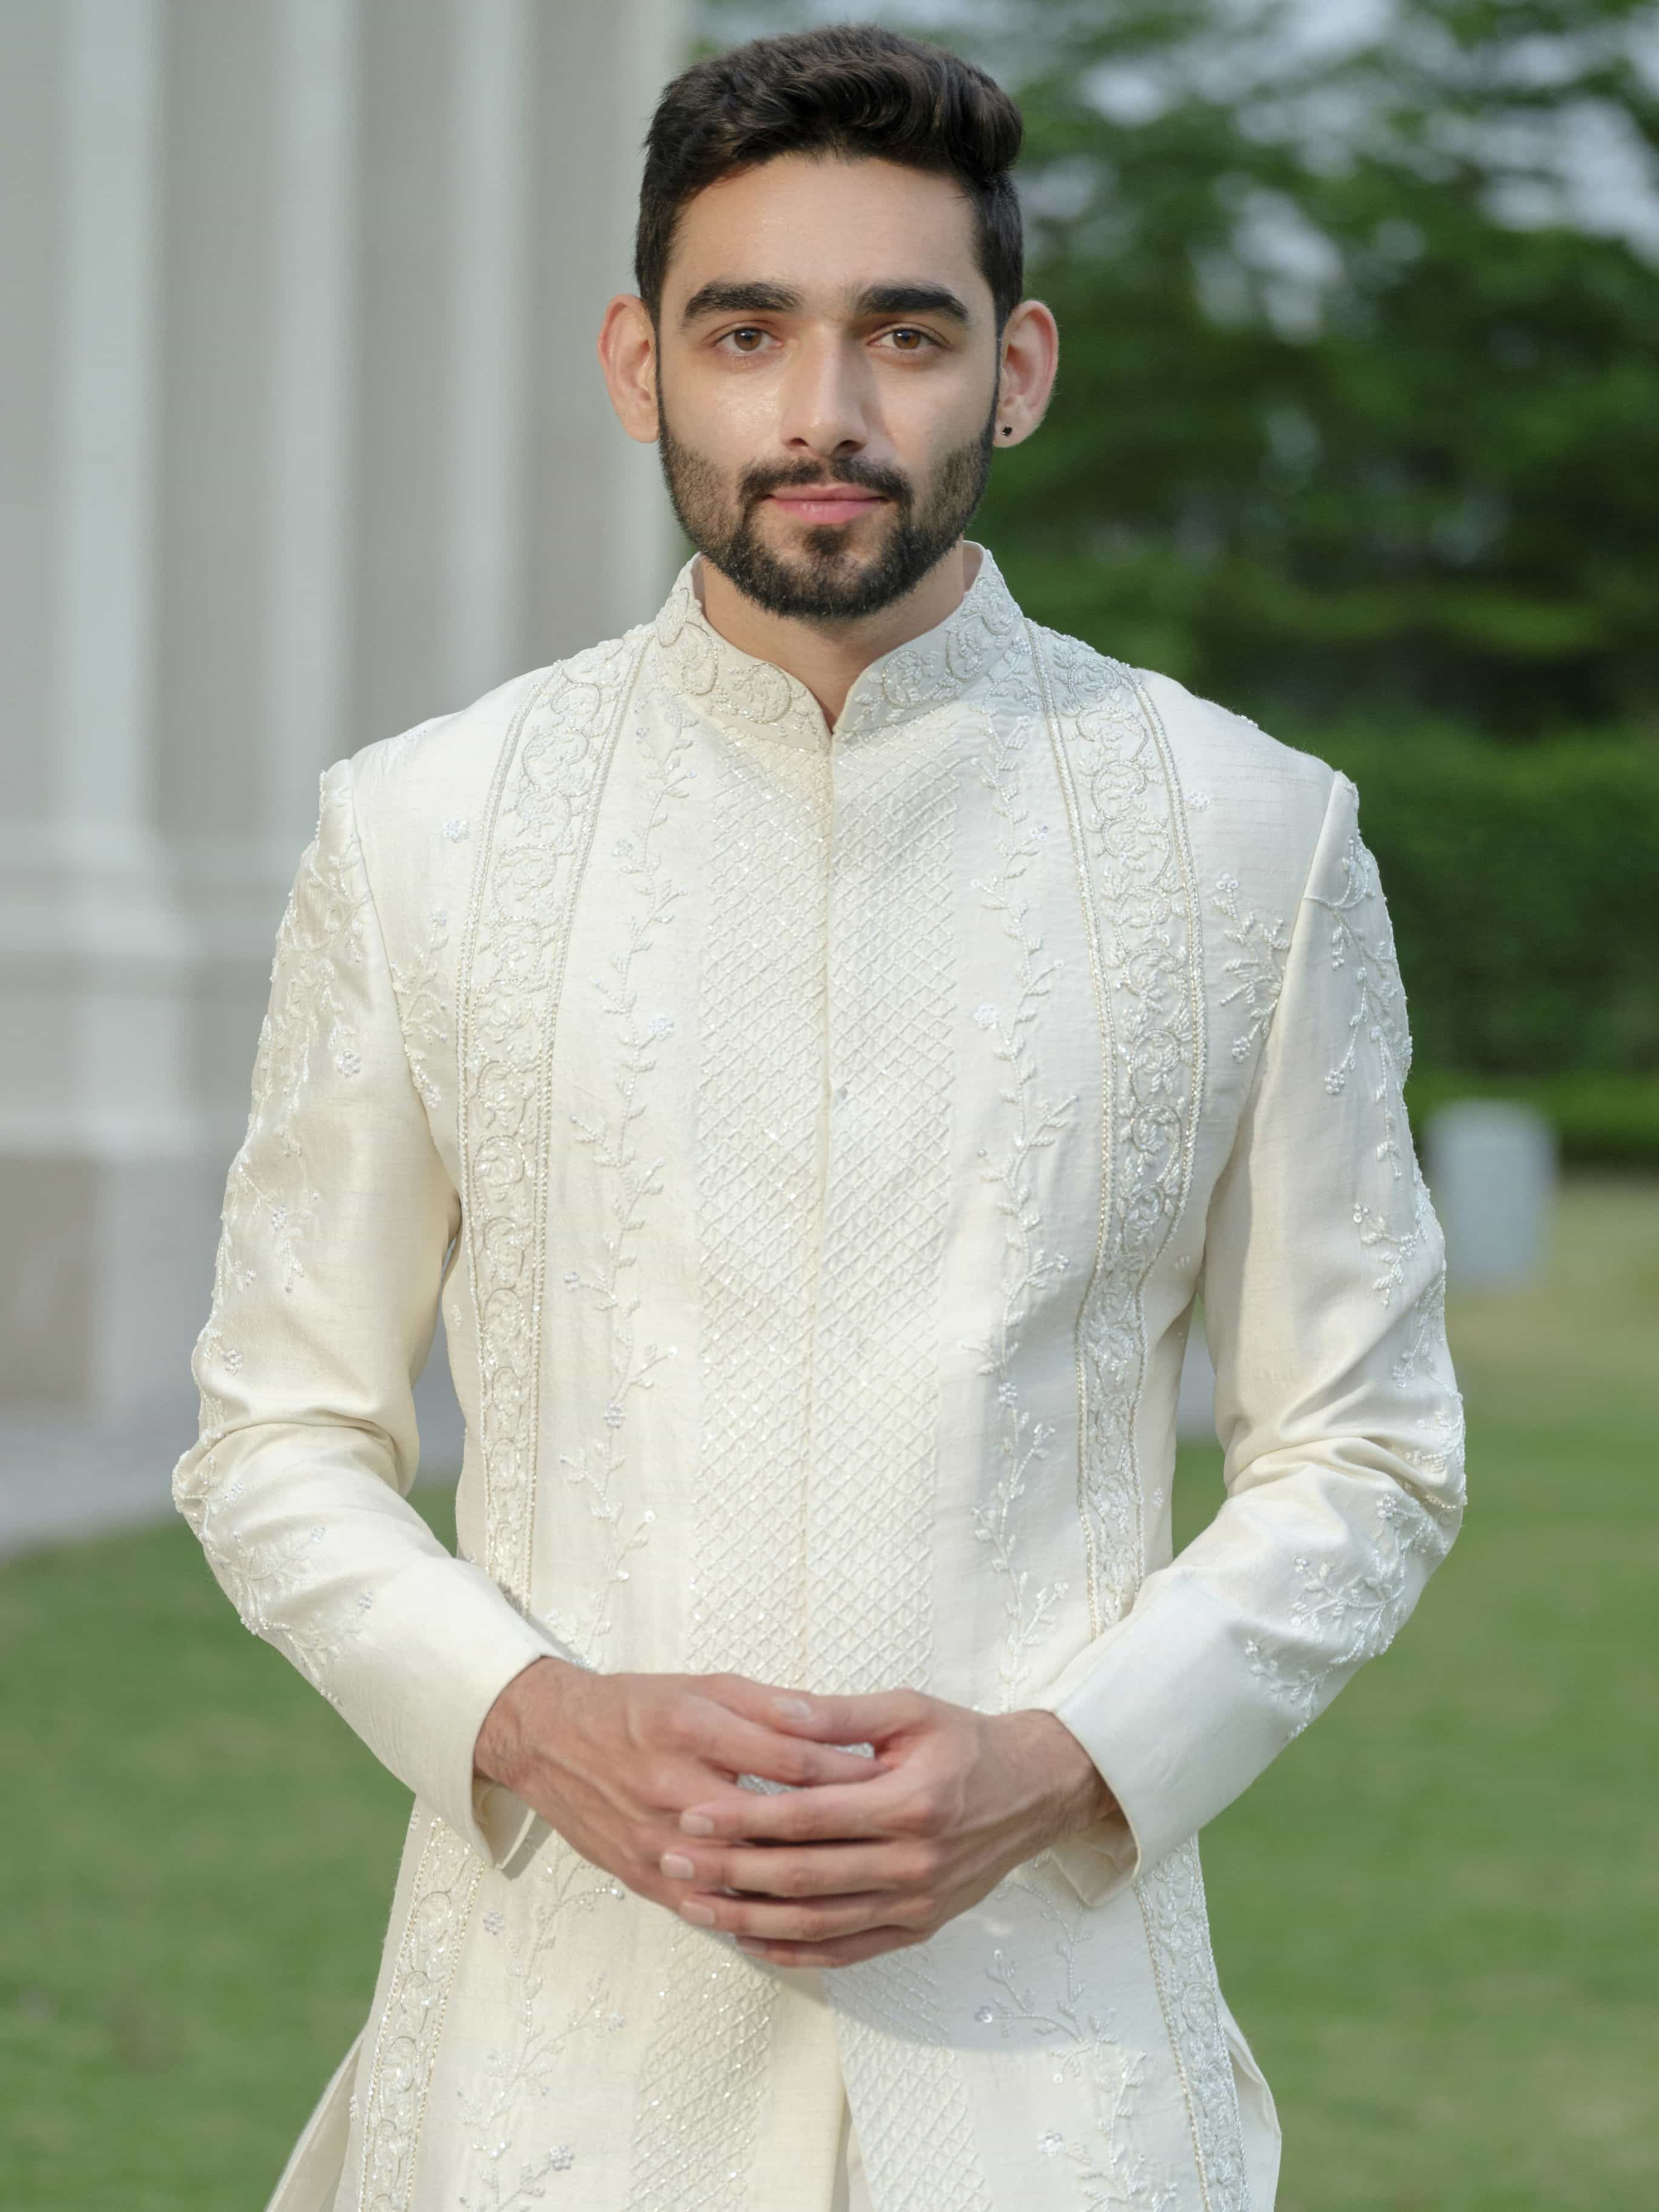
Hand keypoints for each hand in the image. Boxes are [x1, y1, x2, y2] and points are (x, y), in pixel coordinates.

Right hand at [471, 1658, 884, 1913]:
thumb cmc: (638, 1707)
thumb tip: (831, 1721)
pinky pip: (711, 1907)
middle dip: (837, 1831)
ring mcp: (657, 1842)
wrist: (553, 1743)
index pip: (789, 1758)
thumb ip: (768, 1706)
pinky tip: (798, 1912)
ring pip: (744, 1875)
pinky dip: (755, 1912)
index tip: (890, 1778)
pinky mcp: (644, 1877)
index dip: (846, 1771)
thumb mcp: (704, 1685)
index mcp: (693, 1729)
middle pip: (773, 1824)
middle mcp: (674, 1789)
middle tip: (889, 1836)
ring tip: (856, 1878)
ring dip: (802, 1880)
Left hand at [653, 1687, 1122, 1967]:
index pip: (807, 1817)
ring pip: (819, 1923)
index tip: (691, 1814)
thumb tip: (778, 1711)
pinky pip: (849, 1950)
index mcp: (908, 1802)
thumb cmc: (966, 1741)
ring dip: (751, 1919)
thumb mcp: (910, 1709)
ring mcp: (918, 1903)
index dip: (744, 1818)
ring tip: (697, 1907)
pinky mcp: (920, 1928)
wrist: (1035, 1790)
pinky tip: (754, 1940)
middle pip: (804, 1877)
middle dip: (730, 1872)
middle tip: (674, 1863)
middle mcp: (914, 1862)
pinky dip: (797, 1950)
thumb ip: (839, 1714)